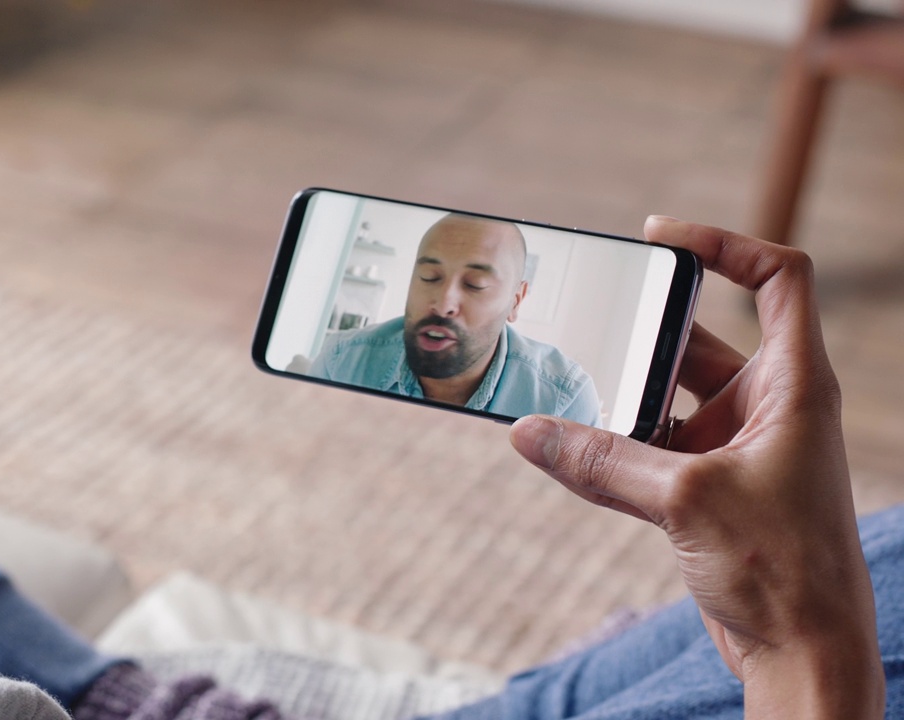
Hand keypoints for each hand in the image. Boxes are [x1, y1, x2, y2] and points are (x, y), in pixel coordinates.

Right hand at [509, 217, 883, 718]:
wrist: (804, 652)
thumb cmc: (785, 569)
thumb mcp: (685, 499)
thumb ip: (601, 462)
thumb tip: (528, 432)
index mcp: (793, 384)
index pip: (777, 279)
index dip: (724, 244)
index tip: (659, 238)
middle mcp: (769, 406)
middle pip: (698, 339)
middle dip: (642, 334)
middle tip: (588, 322)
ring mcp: (738, 447)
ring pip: (667, 398)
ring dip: (620, 398)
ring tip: (565, 388)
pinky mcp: (709, 487)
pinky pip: (650, 447)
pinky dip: (612, 447)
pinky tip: (568, 448)